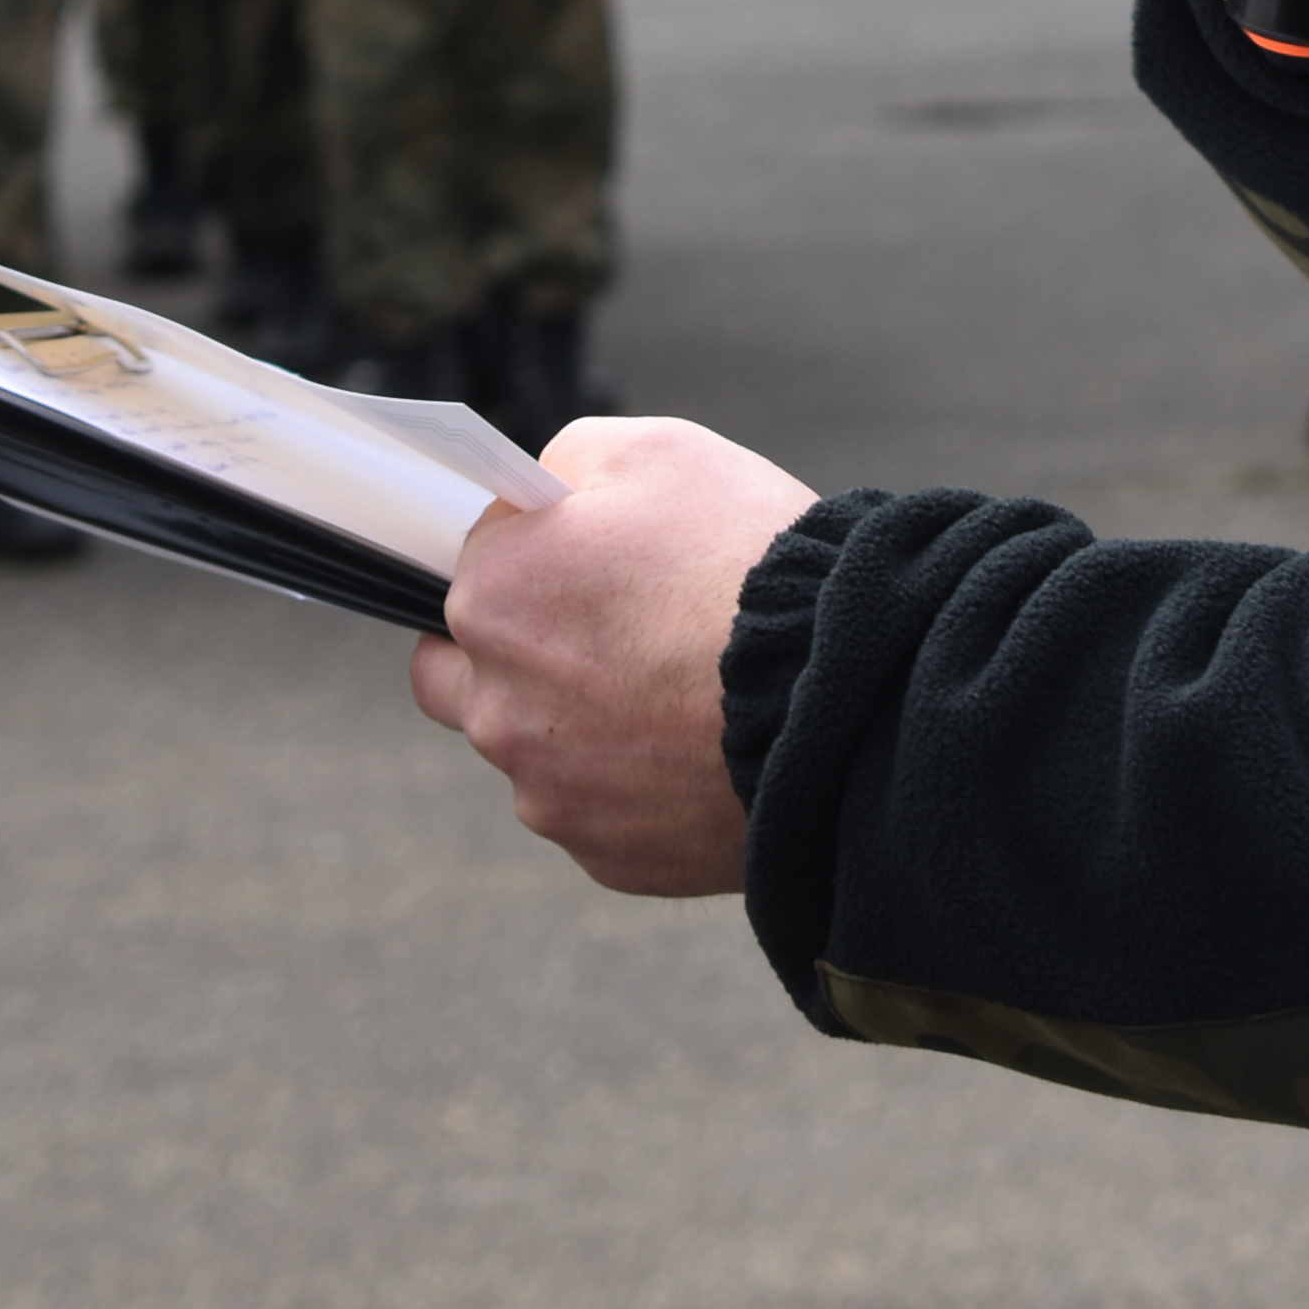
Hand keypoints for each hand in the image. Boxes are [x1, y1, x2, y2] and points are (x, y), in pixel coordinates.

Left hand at [410, 414, 819, 895]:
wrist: (838, 689)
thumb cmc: (745, 559)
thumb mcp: (656, 450)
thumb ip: (568, 464)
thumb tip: (542, 498)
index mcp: (492, 599)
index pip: (473, 565)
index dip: (537, 553)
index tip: (589, 559)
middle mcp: (497, 708)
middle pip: (470, 674)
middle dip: (521, 651)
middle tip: (606, 632)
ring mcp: (549, 793)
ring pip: (538, 752)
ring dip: (581, 724)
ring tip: (680, 692)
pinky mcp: (605, 857)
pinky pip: (600, 811)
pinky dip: (635, 784)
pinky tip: (700, 747)